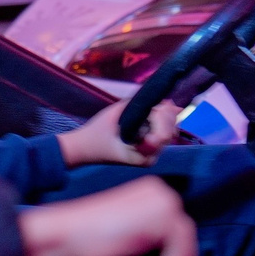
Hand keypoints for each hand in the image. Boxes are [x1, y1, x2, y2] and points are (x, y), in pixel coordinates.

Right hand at [18, 175, 199, 255]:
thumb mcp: (124, 241)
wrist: (62, 236)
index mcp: (150, 196)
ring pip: (185, 247)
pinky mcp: (161, 217)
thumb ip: (147, 247)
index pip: (177, 232)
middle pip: (185, 239)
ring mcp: (161, 203)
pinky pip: (178, 253)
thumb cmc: (82, 242)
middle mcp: (160, 193)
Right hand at [58, 97, 176, 167]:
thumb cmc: (97, 133)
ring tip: (161, 103)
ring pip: (170, 132)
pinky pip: (163, 133)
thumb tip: (161, 98)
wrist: (84, 149)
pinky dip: (164, 121)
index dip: (161, 116)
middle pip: (170, 132)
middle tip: (161, 101)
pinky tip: (162, 109)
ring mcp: (151, 155)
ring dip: (166, 116)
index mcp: (142, 155)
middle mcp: (150, 157)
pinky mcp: (149, 151)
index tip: (154, 105)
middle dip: (166, 115)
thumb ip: (138, 105)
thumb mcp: (115, 115)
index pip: (163, 134)